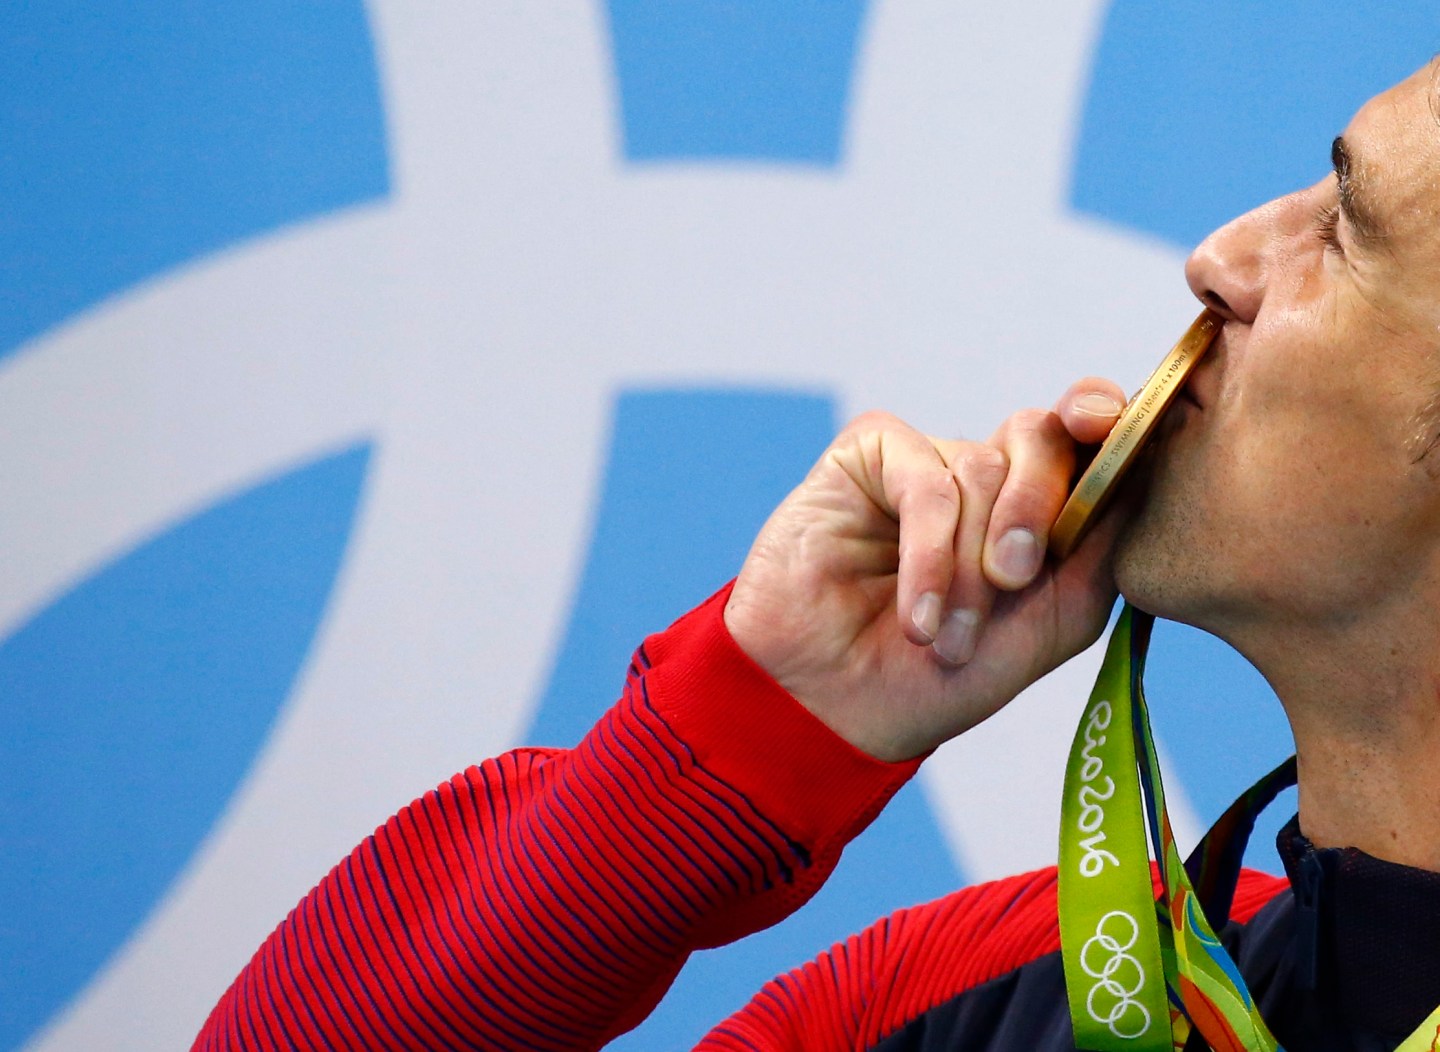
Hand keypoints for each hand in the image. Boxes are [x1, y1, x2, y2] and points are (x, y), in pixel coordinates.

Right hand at [723, 380, 1128, 761]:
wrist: (837, 710)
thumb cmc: (941, 677)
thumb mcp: (1051, 623)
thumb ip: (1100, 552)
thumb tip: (1136, 476)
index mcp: (1032, 504)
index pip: (1082, 436)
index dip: (1103, 416)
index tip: (1111, 427)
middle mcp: (981, 473)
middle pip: (1039, 437)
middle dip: (1036, 508)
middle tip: (1014, 578)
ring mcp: (922, 461)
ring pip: (980, 470)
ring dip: (968, 568)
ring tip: (945, 637)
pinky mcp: (865, 458)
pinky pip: (922, 479)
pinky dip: (928, 552)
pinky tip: (917, 616)